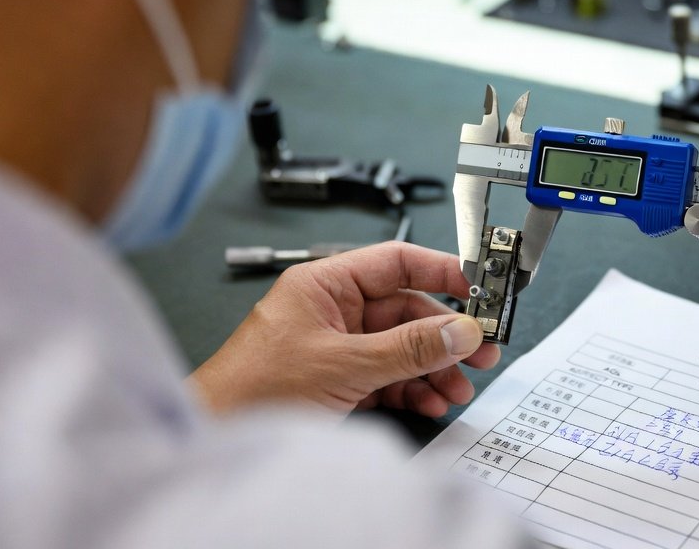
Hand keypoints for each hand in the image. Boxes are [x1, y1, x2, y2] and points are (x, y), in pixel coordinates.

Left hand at [189, 242, 500, 416]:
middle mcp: (333, 310)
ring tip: (459, 386)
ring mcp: (338, 347)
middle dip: (445, 334)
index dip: (441, 270)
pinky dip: (414, 389)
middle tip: (481, 347)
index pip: (396, 262)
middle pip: (407, 310)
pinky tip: (432, 401)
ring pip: (402, 347)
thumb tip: (458, 331)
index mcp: (326, 284)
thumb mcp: (344, 365)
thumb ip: (407, 348)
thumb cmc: (252, 390)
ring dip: (434, 367)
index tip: (478, 284)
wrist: (217, 436)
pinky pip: (389, 376)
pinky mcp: (340, 380)